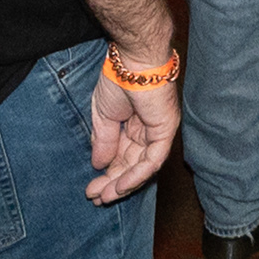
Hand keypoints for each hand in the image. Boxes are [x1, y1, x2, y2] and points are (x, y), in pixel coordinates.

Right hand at [85, 67, 178, 202]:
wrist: (130, 62)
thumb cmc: (118, 79)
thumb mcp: (103, 116)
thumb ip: (103, 141)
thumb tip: (98, 164)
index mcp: (134, 125)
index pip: (123, 157)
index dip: (108, 174)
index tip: (91, 189)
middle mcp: (148, 130)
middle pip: (132, 165)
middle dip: (113, 183)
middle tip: (95, 197)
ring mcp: (159, 131)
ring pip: (143, 167)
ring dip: (123, 184)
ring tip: (105, 196)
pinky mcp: (166, 131)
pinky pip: (153, 160)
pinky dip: (137, 175)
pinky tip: (120, 185)